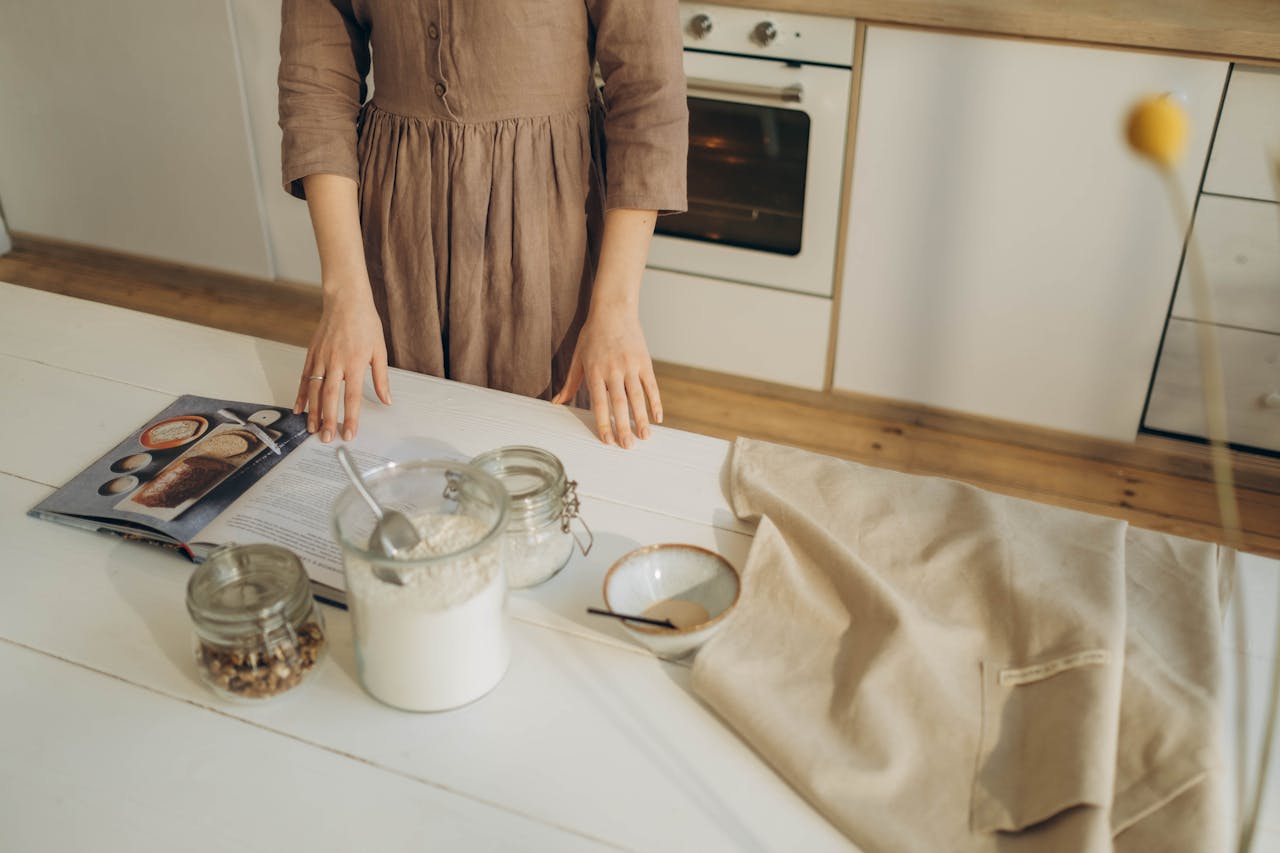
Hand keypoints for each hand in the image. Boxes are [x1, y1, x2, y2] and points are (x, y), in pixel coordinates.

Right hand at [294, 282, 390, 441]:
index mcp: (354, 363)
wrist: (346, 300)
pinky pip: (303, 378)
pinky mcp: (311, 354)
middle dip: (327, 420)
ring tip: (312, 429)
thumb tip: (387, 400)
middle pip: (329, 398)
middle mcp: (335, 362)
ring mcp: (320, 358)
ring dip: (312, 412)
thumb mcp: (380, 350)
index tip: (349, 434)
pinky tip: (299, 409)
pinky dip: (300, 395)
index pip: (351, 397)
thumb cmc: (365, 323)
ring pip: (313, 390)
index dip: (350, 418)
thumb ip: (381, 378)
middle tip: (326, 439)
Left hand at [551, 302, 662, 447]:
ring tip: (645, 437)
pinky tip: (658, 418)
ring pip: (638, 397)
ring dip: (642, 419)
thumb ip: (570, 383)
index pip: (600, 403)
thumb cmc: (593, 335)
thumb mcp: (578, 357)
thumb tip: (556, 403)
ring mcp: (631, 366)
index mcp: (595, 371)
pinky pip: (651, 386)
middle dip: (624, 427)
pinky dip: (656, 402)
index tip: (608, 441)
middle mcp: (613, 370)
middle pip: (620, 404)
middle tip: (628, 447)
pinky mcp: (644, 362)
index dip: (604, 424)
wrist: (613, 310)